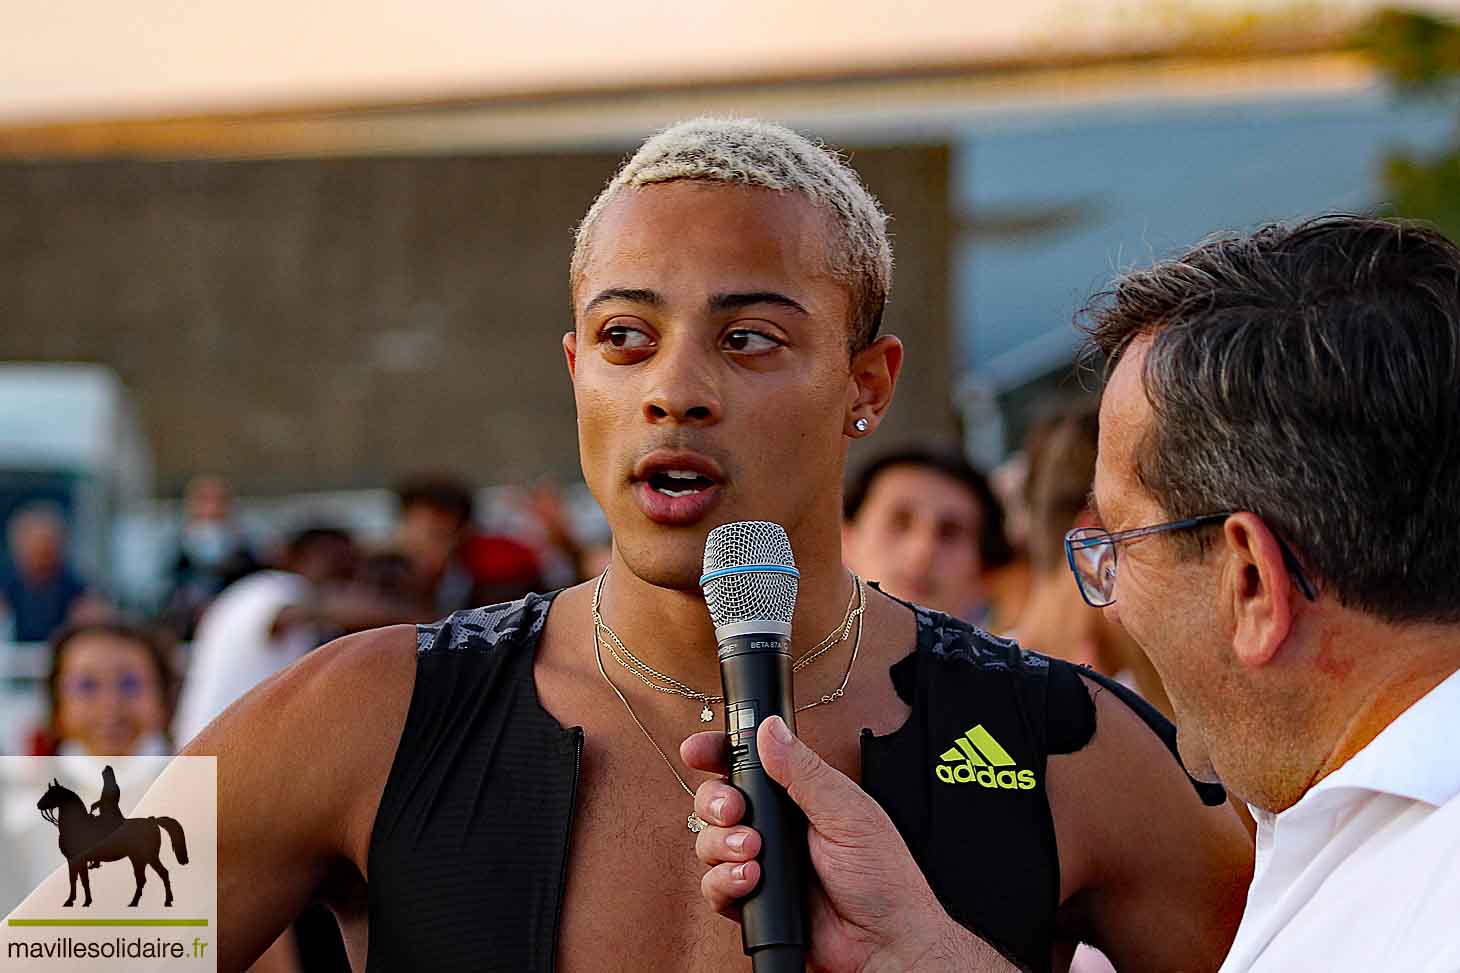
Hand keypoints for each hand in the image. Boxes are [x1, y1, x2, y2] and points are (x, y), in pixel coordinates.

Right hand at [681, 716, 1016, 972]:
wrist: (883, 941)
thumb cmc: (881, 876)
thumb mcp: (846, 811)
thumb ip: (804, 772)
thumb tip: (771, 729)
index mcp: (797, 795)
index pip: (748, 764)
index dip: (717, 754)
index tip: (697, 751)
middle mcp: (774, 826)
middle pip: (717, 800)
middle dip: (715, 801)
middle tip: (734, 810)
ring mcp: (760, 863)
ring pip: (708, 842)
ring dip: (721, 844)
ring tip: (753, 851)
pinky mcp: (751, 900)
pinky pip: (714, 886)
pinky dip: (724, 881)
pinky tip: (750, 880)